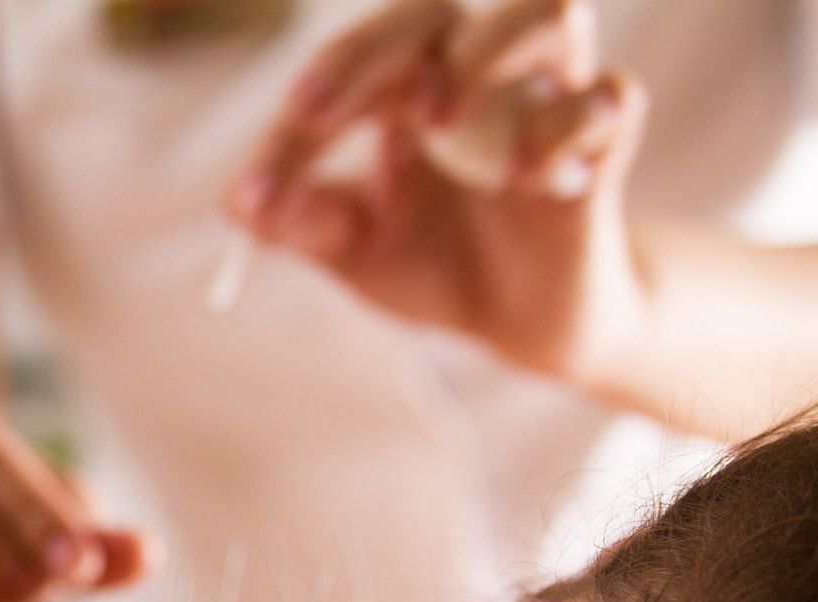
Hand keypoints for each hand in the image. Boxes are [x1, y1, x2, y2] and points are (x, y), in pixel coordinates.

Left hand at [229, 0, 651, 385]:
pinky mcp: (603, 146)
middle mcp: (478, 72)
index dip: (296, 123)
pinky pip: (610, 100)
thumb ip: (302, 223)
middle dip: (371, 48)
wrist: (516, 321)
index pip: (349, 65)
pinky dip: (565, 129)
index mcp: (406, 85)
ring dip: (486, 54)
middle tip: (315, 112)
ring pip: (551, 12)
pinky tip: (526, 179)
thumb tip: (238, 204)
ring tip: (437, 124)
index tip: (261, 187)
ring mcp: (546, 100)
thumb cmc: (432, 261)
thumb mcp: (354, 249)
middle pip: (439, 9)